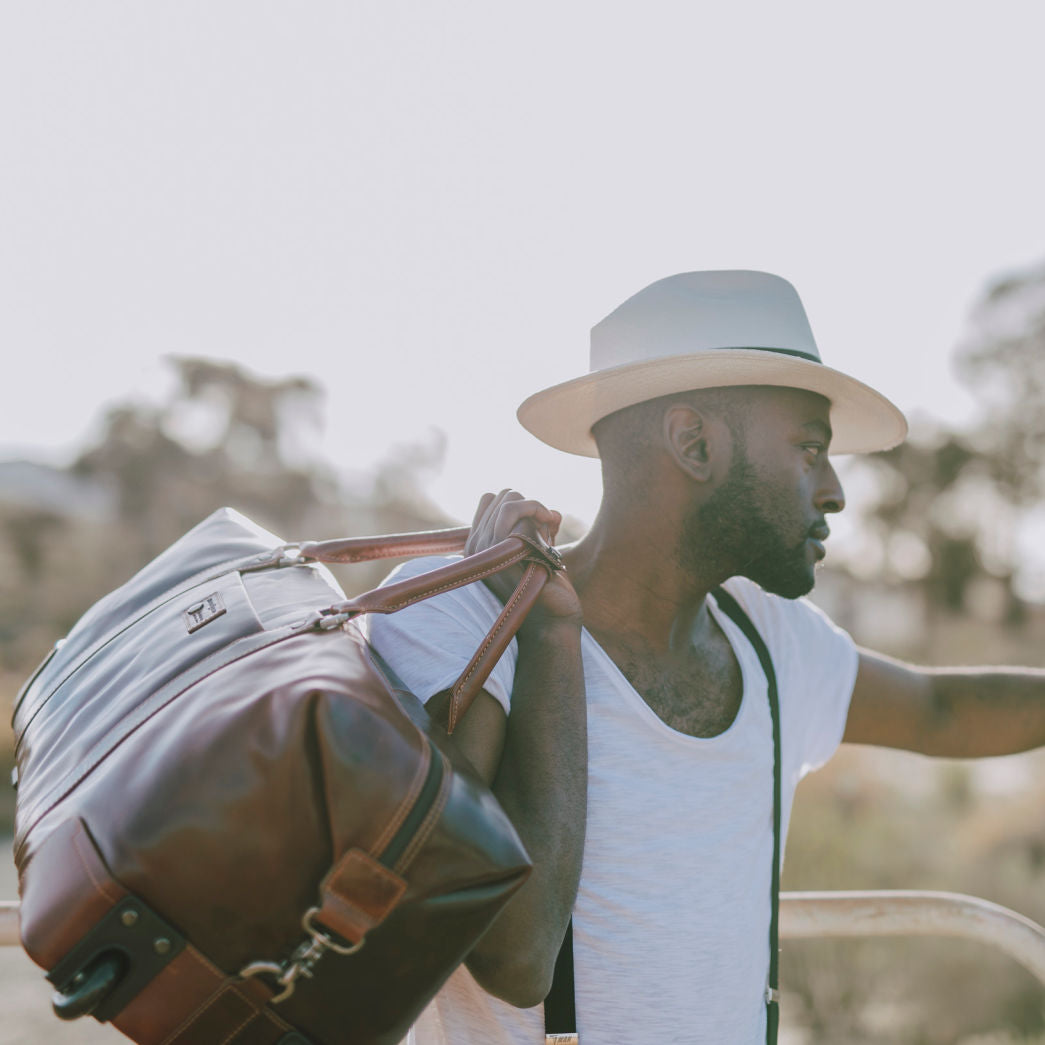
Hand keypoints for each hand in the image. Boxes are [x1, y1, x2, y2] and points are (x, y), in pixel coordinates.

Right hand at [465, 490, 581, 627]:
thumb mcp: (535, 550)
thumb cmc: (546, 587)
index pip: (490, 499)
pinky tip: (552, 533)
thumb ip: (536, 527)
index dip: (519, 505)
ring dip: (537, 509)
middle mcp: (475, 546)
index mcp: (477, 546)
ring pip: (511, 499)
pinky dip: (540, 514)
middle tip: (547, 528)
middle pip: (504, 495)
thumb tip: (551, 512)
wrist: (552, 621)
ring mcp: (487, 549)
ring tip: (549, 532)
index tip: (539, 522)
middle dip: (531, 506)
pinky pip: (518, 512)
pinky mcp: (503, 552)